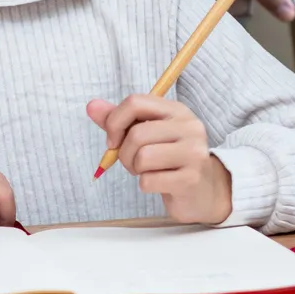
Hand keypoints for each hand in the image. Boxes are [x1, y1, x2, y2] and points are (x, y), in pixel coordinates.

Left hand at [87, 95, 232, 224]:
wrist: (202, 191)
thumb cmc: (169, 160)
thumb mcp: (147, 134)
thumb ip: (120, 120)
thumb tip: (91, 106)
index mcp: (176, 110)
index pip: (136, 102)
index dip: (115, 122)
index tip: (113, 140)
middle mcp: (189, 127)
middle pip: (136, 134)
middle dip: (124, 153)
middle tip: (134, 163)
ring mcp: (193, 152)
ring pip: (142, 157)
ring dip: (136, 169)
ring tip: (148, 172)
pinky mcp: (191, 179)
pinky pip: (148, 181)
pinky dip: (145, 185)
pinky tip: (159, 183)